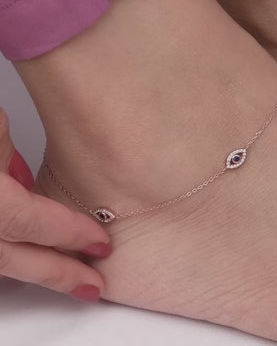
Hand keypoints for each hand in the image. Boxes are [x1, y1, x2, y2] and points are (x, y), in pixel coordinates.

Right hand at [0, 108, 110, 301]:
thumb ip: (6, 158)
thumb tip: (24, 184)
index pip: (27, 222)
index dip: (68, 235)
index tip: (100, 243)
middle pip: (9, 260)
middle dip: (57, 274)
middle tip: (92, 285)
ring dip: (31, 272)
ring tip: (67, 278)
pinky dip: (6, 260)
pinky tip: (26, 261)